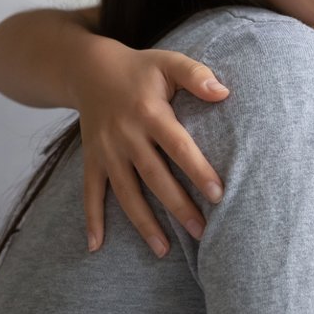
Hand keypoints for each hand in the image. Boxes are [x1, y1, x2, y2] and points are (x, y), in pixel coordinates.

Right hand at [76, 38, 228, 253]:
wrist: (89, 69)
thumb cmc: (140, 69)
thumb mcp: (169, 62)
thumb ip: (197, 75)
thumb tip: (224, 92)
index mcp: (150, 113)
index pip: (179, 147)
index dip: (198, 171)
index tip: (219, 194)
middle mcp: (126, 136)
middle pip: (155, 177)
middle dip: (178, 206)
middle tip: (202, 232)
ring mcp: (106, 151)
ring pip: (126, 193)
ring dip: (143, 223)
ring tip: (164, 250)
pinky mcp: (92, 160)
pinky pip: (90, 193)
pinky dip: (92, 219)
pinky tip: (96, 246)